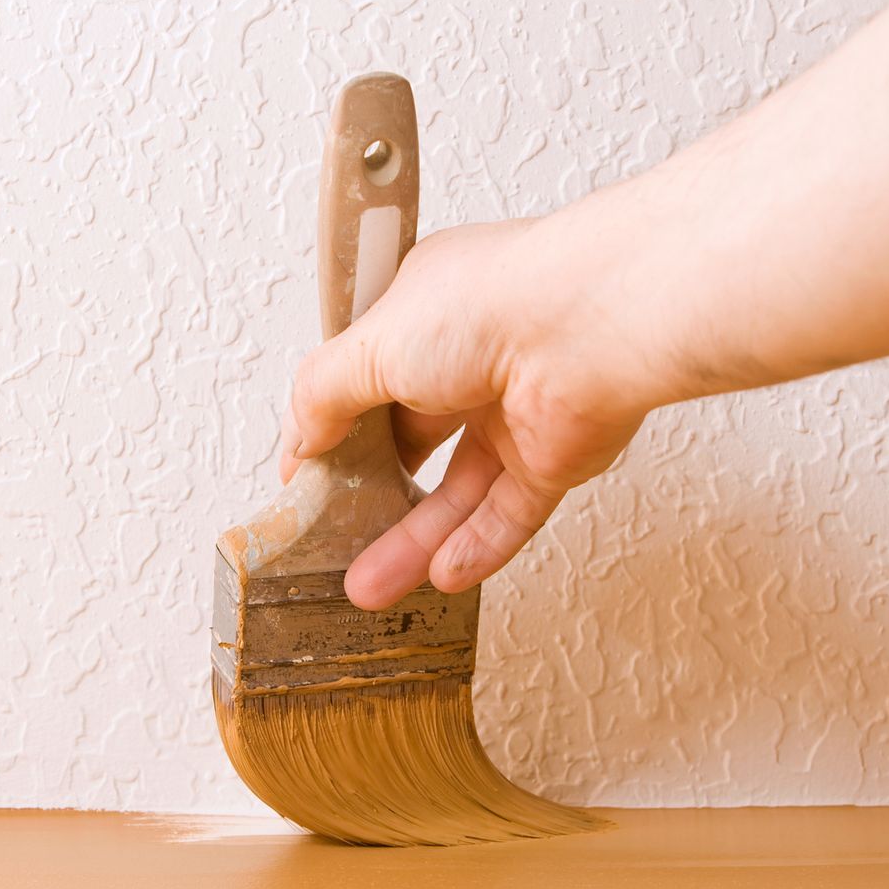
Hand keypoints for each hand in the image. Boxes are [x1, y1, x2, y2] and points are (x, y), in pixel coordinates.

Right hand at [280, 217, 659, 610]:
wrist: (591, 329)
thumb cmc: (492, 303)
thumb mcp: (370, 345)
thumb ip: (321, 396)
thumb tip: (297, 440)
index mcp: (429, 313)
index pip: (371, 378)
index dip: (337, 428)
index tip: (309, 475)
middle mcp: (474, 361)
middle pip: (412, 444)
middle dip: (371, 495)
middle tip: (335, 536)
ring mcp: (517, 411)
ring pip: (457, 491)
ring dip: (411, 540)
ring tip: (367, 584)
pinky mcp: (555, 458)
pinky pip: (509, 515)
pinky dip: (475, 548)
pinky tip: (437, 575)